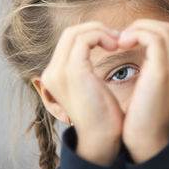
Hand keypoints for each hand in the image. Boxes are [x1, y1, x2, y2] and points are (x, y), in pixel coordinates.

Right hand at [40, 22, 123, 165]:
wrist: (102, 139)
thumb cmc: (102, 115)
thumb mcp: (89, 86)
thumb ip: (86, 68)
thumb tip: (98, 47)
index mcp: (54, 74)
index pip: (68, 40)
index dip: (91, 34)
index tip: (112, 41)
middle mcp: (51, 72)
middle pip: (70, 33)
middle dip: (96, 29)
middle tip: (117, 38)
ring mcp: (59, 71)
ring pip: (76, 32)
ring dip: (101, 32)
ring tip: (117, 42)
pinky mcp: (73, 71)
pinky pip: (85, 39)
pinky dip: (102, 37)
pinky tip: (116, 47)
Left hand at [118, 19, 168, 162]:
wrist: (147, 142)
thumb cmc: (143, 120)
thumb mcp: (152, 91)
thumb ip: (152, 73)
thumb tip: (141, 62)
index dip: (147, 31)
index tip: (127, 40)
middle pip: (167, 29)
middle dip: (142, 26)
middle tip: (121, 37)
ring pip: (160, 30)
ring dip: (137, 29)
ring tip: (120, 41)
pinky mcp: (162, 72)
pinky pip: (152, 39)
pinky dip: (136, 35)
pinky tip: (121, 44)